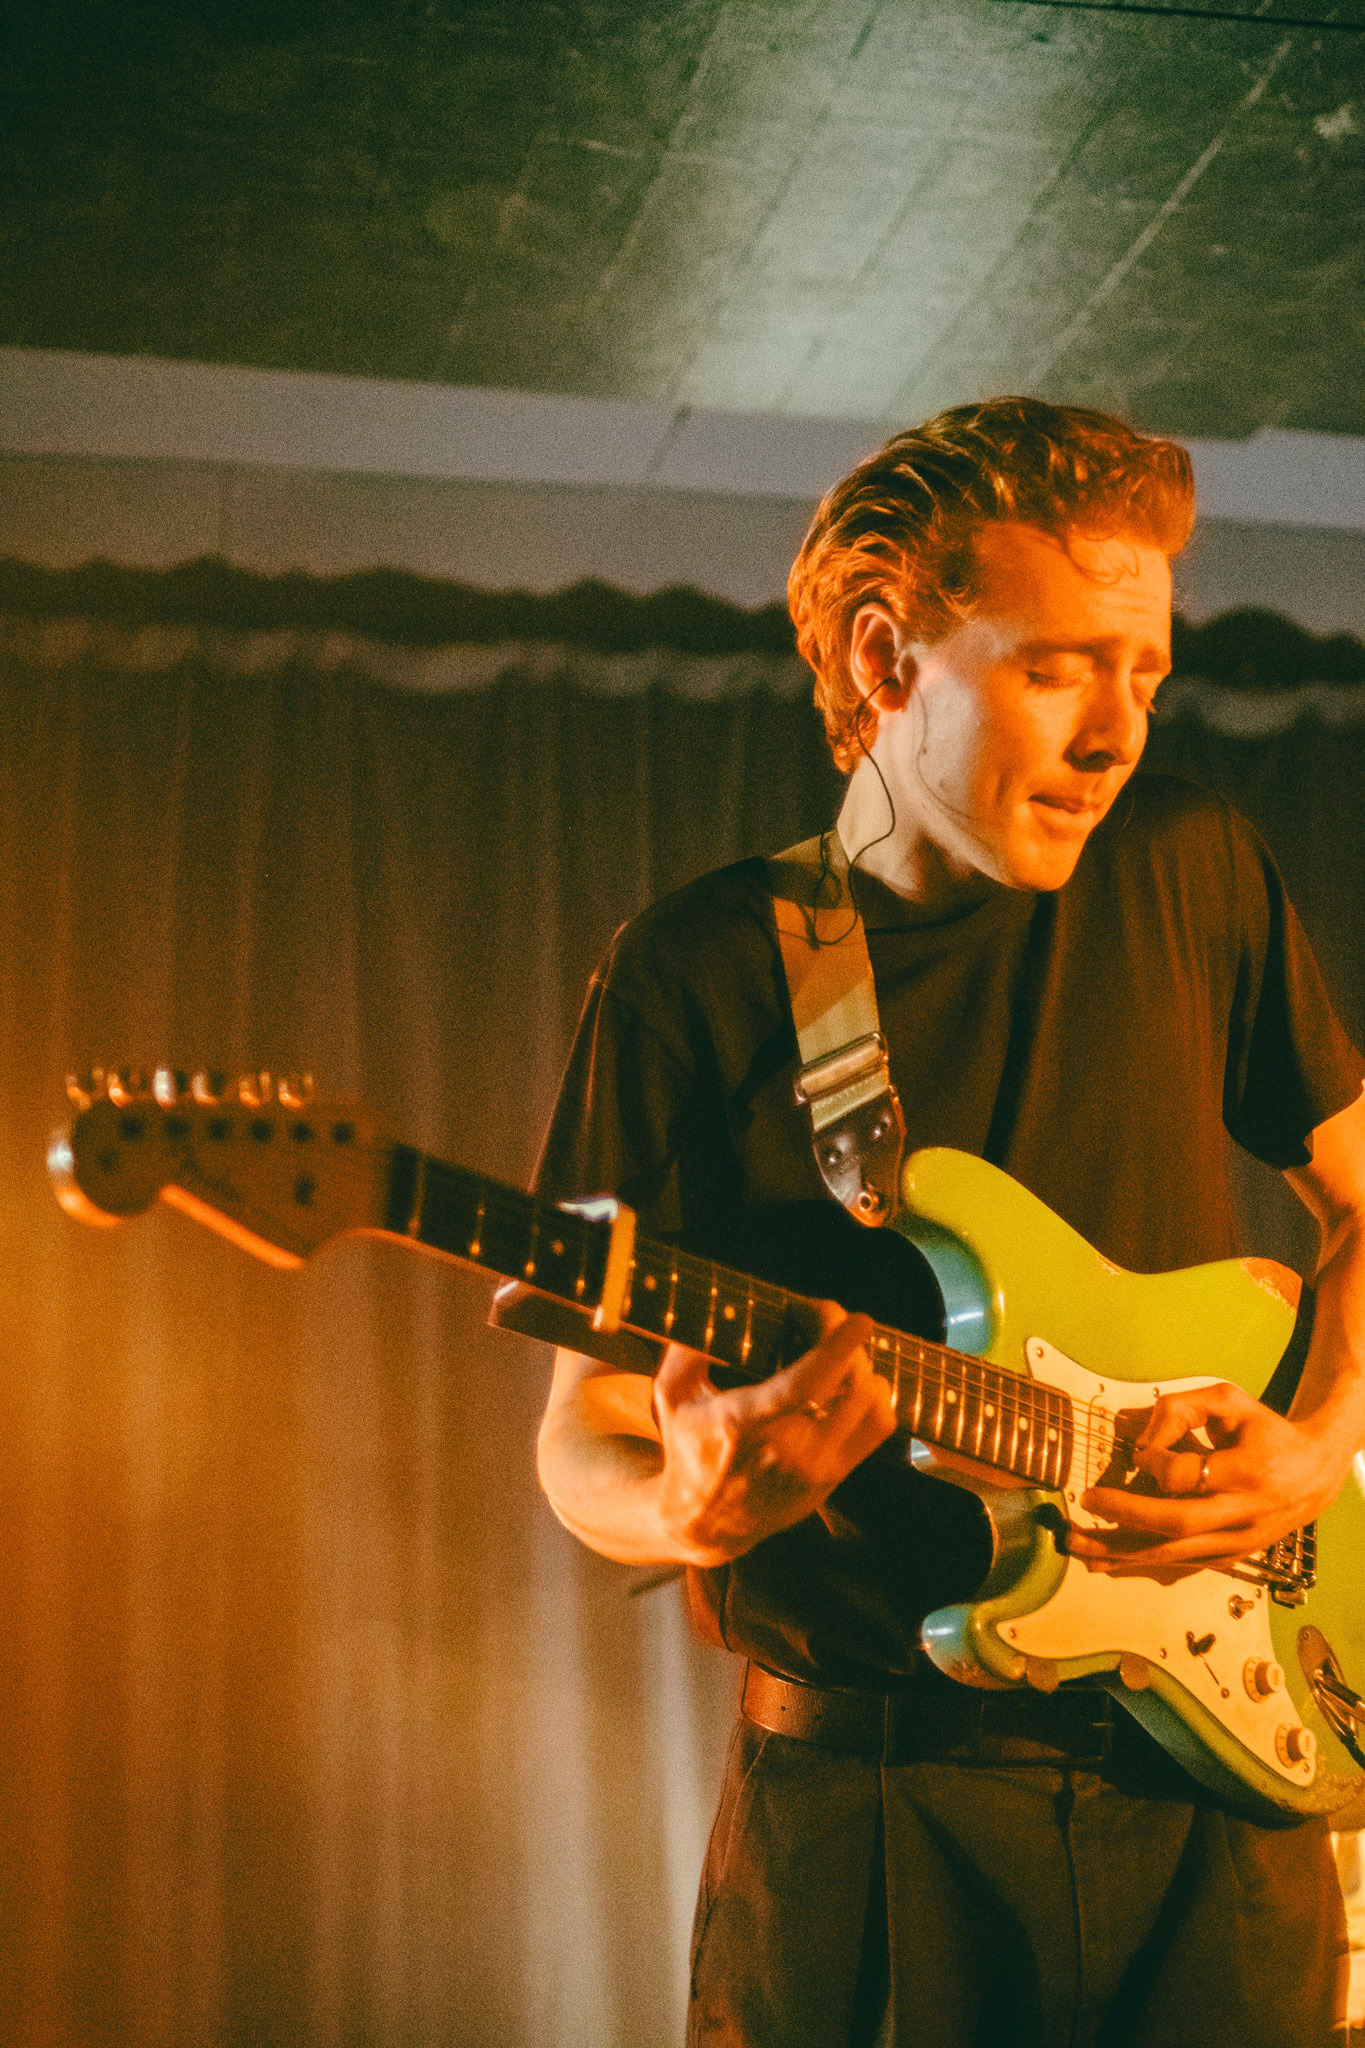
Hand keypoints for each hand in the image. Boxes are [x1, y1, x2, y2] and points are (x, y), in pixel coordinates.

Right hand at [649, 1304, 895, 1566]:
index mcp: (745, 1423)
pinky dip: (876, 1396)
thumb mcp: (671, 1396)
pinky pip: (878, 1427)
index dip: (837, 1347)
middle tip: (830, 1321)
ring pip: (871, 1404)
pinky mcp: (834, 1478)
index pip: (805, 1383)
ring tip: (841, 1353)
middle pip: (849, 1385)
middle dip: (848, 1343)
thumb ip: (686, 1349)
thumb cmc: (689, 1448)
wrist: (706, 1523)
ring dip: (864, 1367)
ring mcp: (816, 1468)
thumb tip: (715, 1308)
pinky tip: (853, 1383)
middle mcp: (787, 1449)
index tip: (857, 1318)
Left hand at [1068, 1379, 1352, 1570]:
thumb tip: (1137, 1438)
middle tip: (1087, 1502)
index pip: (1186, 1475)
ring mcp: (1237, 1542)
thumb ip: (1181, 1408)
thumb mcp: (1230, 1401)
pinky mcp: (1230, 1557)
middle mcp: (1243, 1513)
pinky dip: (1140, 1563)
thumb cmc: (1265, 1431)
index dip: (1154, 1460)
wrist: (1315, 1474)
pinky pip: (1179, 1564)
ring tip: (1078, 1546)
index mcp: (1247, 1472)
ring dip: (1122, 1551)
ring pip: (1174, 1554)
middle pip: (1177, 1524)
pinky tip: (1106, 1564)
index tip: (1138, 1451)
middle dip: (1127, 1515)